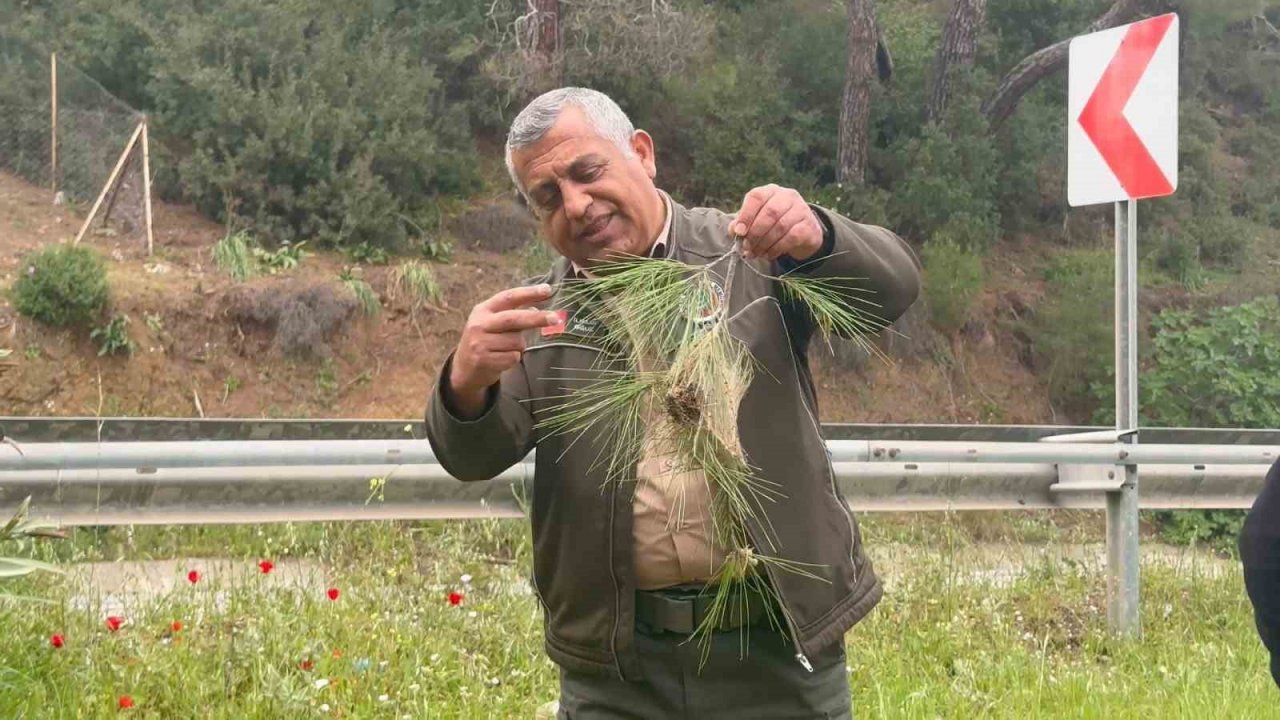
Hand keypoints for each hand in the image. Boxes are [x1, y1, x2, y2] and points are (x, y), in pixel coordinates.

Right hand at [446, 283, 557, 415]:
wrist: (464, 368)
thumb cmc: (485, 341)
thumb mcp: (493, 323)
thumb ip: (513, 314)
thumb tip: (536, 308)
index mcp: (483, 310)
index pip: (508, 297)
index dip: (529, 293)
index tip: (548, 289)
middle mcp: (479, 324)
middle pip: (514, 318)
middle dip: (537, 318)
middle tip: (555, 318)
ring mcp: (480, 342)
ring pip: (517, 342)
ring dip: (519, 346)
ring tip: (505, 349)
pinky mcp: (484, 360)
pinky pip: (513, 357)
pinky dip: (513, 359)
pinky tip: (501, 359)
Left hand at [730, 184, 823, 261]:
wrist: (803, 232)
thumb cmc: (773, 224)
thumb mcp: (756, 219)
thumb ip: (742, 223)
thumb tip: (735, 230)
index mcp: (770, 191)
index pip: (757, 196)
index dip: (746, 215)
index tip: (739, 232)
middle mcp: (787, 196)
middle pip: (769, 212)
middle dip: (755, 233)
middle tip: (747, 247)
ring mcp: (801, 209)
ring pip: (780, 226)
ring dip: (764, 243)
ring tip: (756, 253)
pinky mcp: (808, 226)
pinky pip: (791, 237)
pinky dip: (777, 248)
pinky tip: (769, 255)